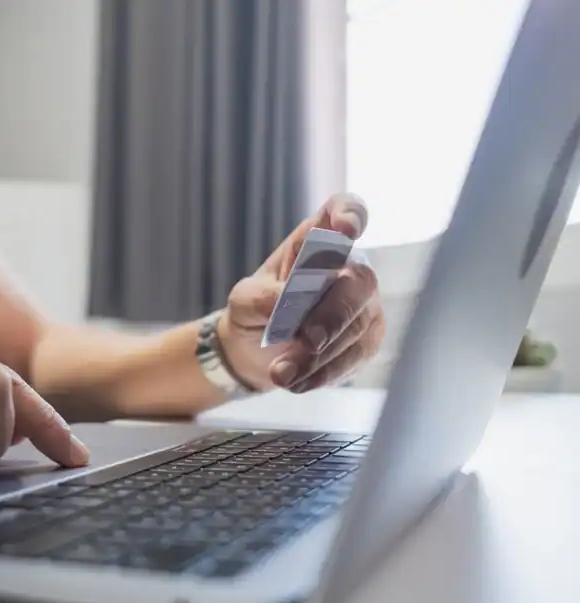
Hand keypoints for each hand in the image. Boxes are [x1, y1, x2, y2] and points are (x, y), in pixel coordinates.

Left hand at [218, 193, 384, 392]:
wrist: (255, 351)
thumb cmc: (255, 311)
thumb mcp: (245, 300)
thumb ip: (265, 298)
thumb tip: (289, 304)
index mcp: (317, 240)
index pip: (345, 211)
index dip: (351, 214)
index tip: (345, 228)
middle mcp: (349, 267)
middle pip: (359, 280)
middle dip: (333, 313)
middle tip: (307, 340)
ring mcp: (363, 304)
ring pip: (357, 325)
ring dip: (319, 354)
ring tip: (281, 373)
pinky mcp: (367, 340)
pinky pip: (356, 356)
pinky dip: (325, 372)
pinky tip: (297, 382)